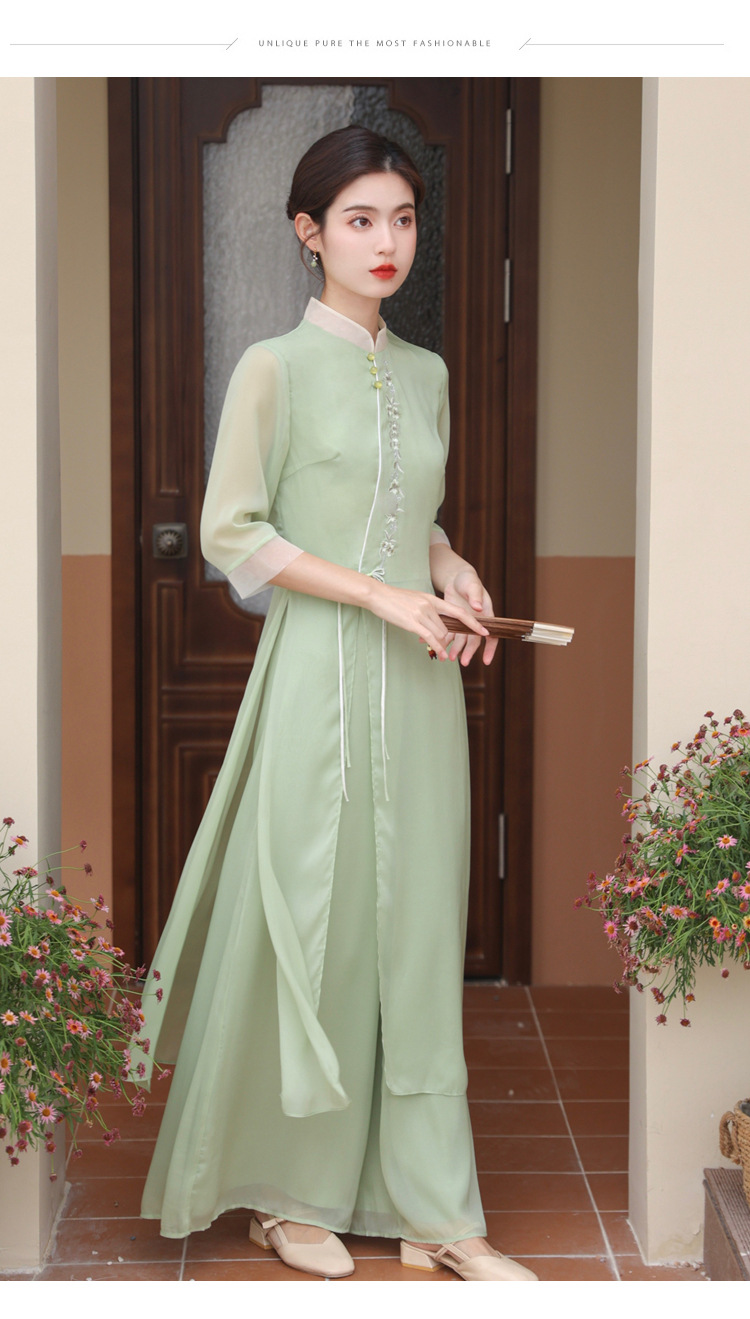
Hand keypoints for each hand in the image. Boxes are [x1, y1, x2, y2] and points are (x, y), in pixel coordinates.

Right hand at [367, 582, 488, 661]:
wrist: (378, 595)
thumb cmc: (395, 599)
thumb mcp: (416, 600)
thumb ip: (428, 609)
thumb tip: (435, 623)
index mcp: (432, 599)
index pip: (458, 612)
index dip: (473, 622)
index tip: (484, 630)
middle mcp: (430, 605)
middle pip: (447, 628)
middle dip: (448, 640)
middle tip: (449, 650)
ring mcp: (422, 613)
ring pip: (440, 634)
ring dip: (442, 645)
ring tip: (443, 655)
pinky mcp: (413, 622)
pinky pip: (430, 637)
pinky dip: (437, 647)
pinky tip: (440, 655)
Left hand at [441, 569, 497, 666]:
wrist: (455, 577)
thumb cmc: (467, 580)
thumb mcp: (472, 585)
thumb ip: (475, 596)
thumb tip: (478, 607)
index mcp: (485, 614)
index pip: (492, 634)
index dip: (490, 648)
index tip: (486, 660)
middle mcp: (476, 621)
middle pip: (474, 640)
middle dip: (469, 652)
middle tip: (464, 662)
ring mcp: (464, 623)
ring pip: (461, 640)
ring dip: (455, 649)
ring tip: (448, 657)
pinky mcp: (453, 621)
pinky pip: (448, 633)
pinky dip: (442, 639)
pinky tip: (434, 644)